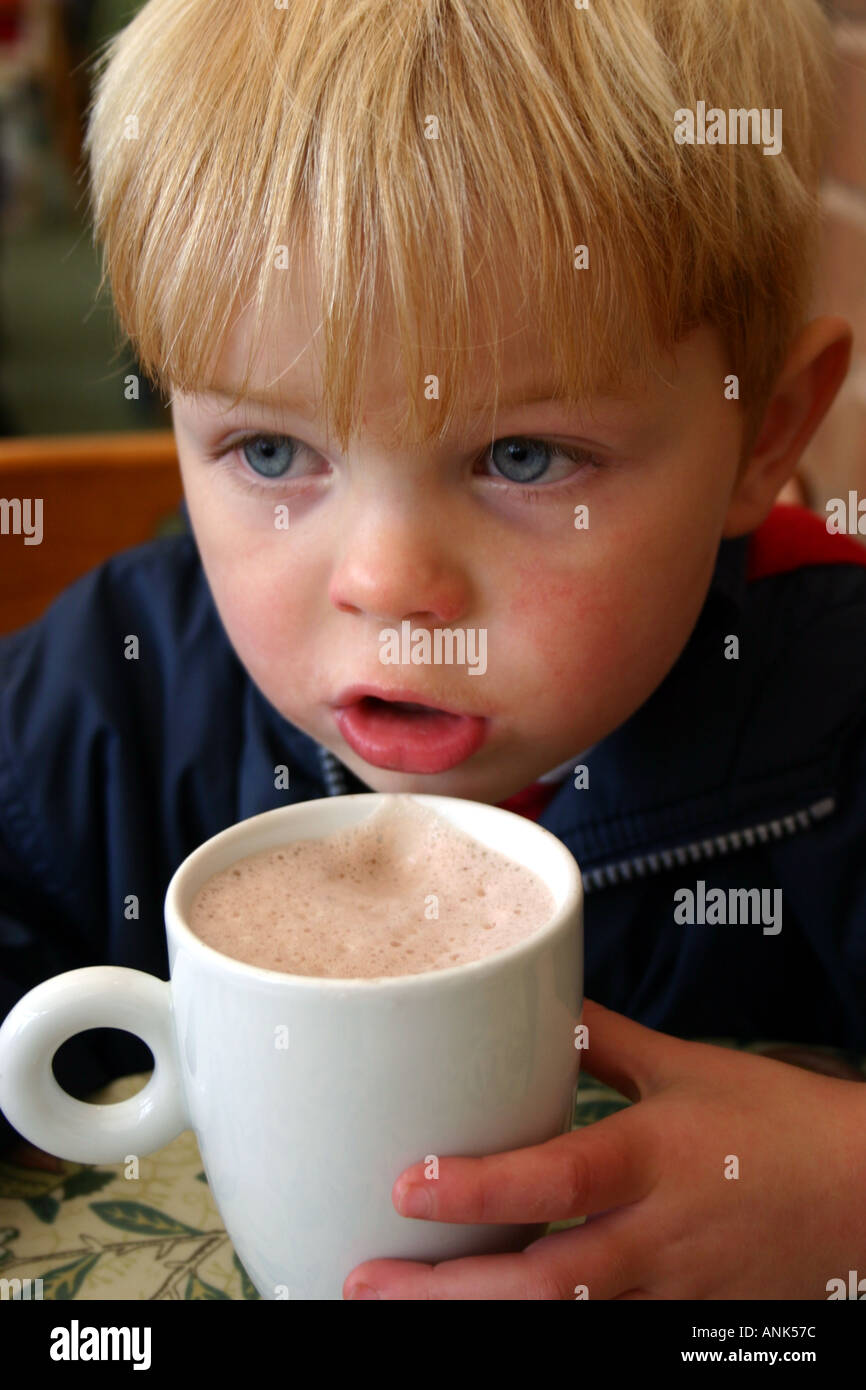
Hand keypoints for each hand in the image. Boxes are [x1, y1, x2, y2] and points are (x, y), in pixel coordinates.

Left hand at [343, 998, 865, 1297]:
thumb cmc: (779, 1126)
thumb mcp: (692, 1068)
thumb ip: (609, 1040)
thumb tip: (541, 1000)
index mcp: (655, 1157)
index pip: (559, 1178)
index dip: (481, 1187)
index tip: (407, 1183)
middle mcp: (657, 1236)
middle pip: (542, 1283)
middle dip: (445, 1291)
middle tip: (365, 1280)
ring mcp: (670, 1294)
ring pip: (563, 1328)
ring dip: (475, 1324)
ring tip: (394, 1313)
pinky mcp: (683, 1330)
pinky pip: (603, 1341)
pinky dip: (539, 1337)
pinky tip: (483, 1326)